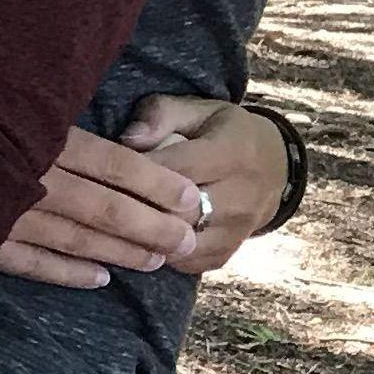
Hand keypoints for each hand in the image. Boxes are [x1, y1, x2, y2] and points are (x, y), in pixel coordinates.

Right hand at [0, 125, 211, 288]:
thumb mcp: (22, 98)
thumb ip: (70, 105)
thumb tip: (121, 121)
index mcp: (47, 140)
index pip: (114, 164)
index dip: (156, 182)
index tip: (189, 197)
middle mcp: (34, 181)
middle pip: (105, 207)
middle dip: (152, 227)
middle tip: (185, 240)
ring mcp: (7, 217)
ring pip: (77, 239)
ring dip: (120, 252)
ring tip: (154, 260)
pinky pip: (35, 264)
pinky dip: (69, 273)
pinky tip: (100, 278)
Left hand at [118, 96, 292, 271]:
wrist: (274, 168)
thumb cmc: (223, 133)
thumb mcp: (198, 109)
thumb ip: (161, 115)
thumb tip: (128, 139)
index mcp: (232, 153)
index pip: (176, 170)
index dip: (135, 172)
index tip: (104, 169)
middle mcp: (240, 196)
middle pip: (177, 212)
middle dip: (134, 207)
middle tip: (100, 201)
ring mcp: (236, 231)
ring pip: (178, 244)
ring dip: (141, 236)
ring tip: (111, 223)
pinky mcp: (226, 255)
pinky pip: (183, 263)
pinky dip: (155, 255)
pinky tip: (133, 240)